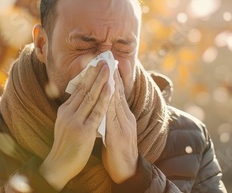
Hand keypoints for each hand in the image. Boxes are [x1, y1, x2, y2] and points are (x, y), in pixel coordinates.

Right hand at [39, 61, 110, 190]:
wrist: (58, 166)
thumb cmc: (66, 146)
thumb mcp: (66, 124)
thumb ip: (75, 111)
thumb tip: (82, 97)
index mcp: (65, 110)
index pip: (78, 88)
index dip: (88, 74)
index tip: (95, 62)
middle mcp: (68, 113)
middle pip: (84, 88)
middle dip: (95, 72)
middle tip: (104, 59)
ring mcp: (75, 121)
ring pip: (90, 96)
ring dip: (101, 80)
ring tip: (108, 67)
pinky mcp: (83, 131)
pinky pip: (97, 112)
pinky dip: (104, 98)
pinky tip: (110, 89)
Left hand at [102, 69, 137, 183]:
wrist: (127, 172)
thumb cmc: (119, 153)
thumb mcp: (115, 131)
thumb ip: (111, 118)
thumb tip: (104, 105)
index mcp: (124, 117)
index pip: (117, 94)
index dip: (113, 78)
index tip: (108, 63)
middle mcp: (126, 118)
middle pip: (118, 94)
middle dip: (112, 76)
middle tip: (107, 59)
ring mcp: (124, 126)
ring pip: (117, 102)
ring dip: (112, 85)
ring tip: (107, 70)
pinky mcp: (119, 136)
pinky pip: (113, 117)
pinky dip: (110, 104)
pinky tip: (106, 95)